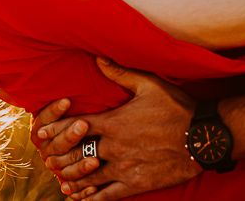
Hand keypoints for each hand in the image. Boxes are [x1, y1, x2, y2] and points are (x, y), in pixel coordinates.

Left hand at [32, 57, 200, 199]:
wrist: (203, 138)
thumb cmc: (177, 108)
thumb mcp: (149, 84)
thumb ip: (120, 73)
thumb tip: (98, 59)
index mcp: (113, 122)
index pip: (74, 126)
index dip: (55, 131)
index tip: (41, 135)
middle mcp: (113, 146)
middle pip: (75, 154)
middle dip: (59, 157)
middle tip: (48, 160)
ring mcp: (123, 167)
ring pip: (88, 177)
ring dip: (72, 178)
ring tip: (61, 179)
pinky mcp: (136, 183)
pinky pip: (107, 195)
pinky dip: (92, 198)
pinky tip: (83, 199)